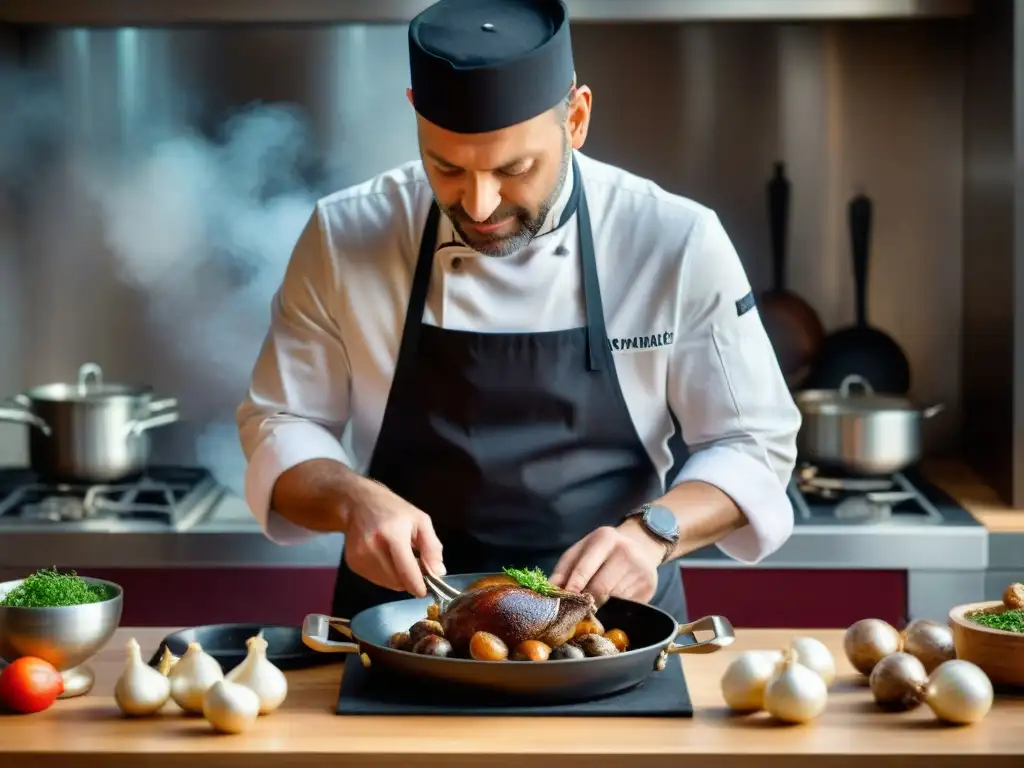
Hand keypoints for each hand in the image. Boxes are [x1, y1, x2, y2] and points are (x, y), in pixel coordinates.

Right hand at [341, 478, 445, 597]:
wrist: (358, 503)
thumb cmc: (394, 510)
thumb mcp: (421, 521)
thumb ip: (432, 548)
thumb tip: (438, 573)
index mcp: (392, 535)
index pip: (406, 571)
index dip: (418, 586)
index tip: (426, 590)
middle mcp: (372, 548)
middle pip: (397, 581)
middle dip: (409, 579)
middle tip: (414, 565)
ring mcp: (359, 557)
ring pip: (386, 583)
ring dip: (397, 578)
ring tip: (398, 559)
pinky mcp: (352, 564)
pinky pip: (375, 580)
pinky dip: (385, 575)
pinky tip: (385, 559)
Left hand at [548, 520, 666, 603]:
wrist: (641, 545)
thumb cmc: (602, 550)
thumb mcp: (582, 551)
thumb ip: (564, 569)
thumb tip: (550, 592)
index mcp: (604, 538)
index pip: (585, 568)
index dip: (573, 588)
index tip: (564, 602)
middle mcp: (625, 552)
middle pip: (600, 589)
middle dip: (585, 603)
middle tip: (575, 613)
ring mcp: (640, 571)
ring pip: (613, 600)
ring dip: (600, 608)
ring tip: (592, 609)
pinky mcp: (650, 588)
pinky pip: (626, 607)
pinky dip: (615, 610)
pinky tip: (611, 606)